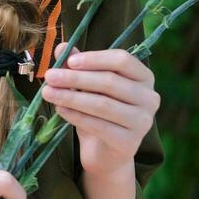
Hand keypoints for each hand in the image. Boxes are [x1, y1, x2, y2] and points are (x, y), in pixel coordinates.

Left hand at [42, 41, 159, 176]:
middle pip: (110, 82)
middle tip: (50, 77)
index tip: (69, 61)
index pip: (122, 60)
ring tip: (48, 93)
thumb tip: (61, 47)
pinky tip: (60, 110)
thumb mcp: (87, 86)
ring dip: (71, 97)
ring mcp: (143, 122)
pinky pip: (100, 126)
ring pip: (103, 104)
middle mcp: (149, 98)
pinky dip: (77, 116)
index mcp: (143, 77)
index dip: (95, 59)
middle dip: (76, 78)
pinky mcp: (130, 143)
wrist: (104, 151)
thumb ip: (77, 65)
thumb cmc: (98, 111)